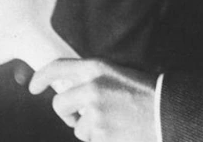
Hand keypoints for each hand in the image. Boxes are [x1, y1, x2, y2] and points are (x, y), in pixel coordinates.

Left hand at [29, 58, 158, 141]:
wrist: (168, 111)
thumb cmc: (144, 92)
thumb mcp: (117, 73)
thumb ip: (91, 77)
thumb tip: (66, 88)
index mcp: (96, 68)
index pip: (56, 68)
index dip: (41, 77)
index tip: (33, 87)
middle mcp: (91, 87)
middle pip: (59, 104)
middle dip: (67, 114)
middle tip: (80, 117)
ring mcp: (95, 112)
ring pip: (76, 127)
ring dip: (90, 129)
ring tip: (114, 122)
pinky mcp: (100, 133)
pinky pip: (91, 140)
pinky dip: (102, 139)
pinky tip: (119, 132)